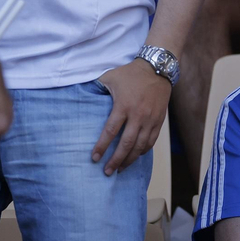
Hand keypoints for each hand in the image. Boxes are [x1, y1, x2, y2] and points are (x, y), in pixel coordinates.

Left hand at [92, 60, 171, 174]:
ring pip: (140, 146)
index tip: (95, 158)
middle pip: (126, 144)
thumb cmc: (131, 73)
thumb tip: (80, 94)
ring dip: (130, 159)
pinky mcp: (159, 121)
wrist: (158, 69)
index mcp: (123, 106)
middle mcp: (138, 115)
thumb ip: (96, 87)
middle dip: (116, 160)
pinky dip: (143, 151)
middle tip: (107, 172)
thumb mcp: (110, 77)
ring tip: (120, 169)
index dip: (102, 146)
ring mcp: (150, 119)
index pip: (110, 131)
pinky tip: (136, 156)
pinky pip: (151, 141)